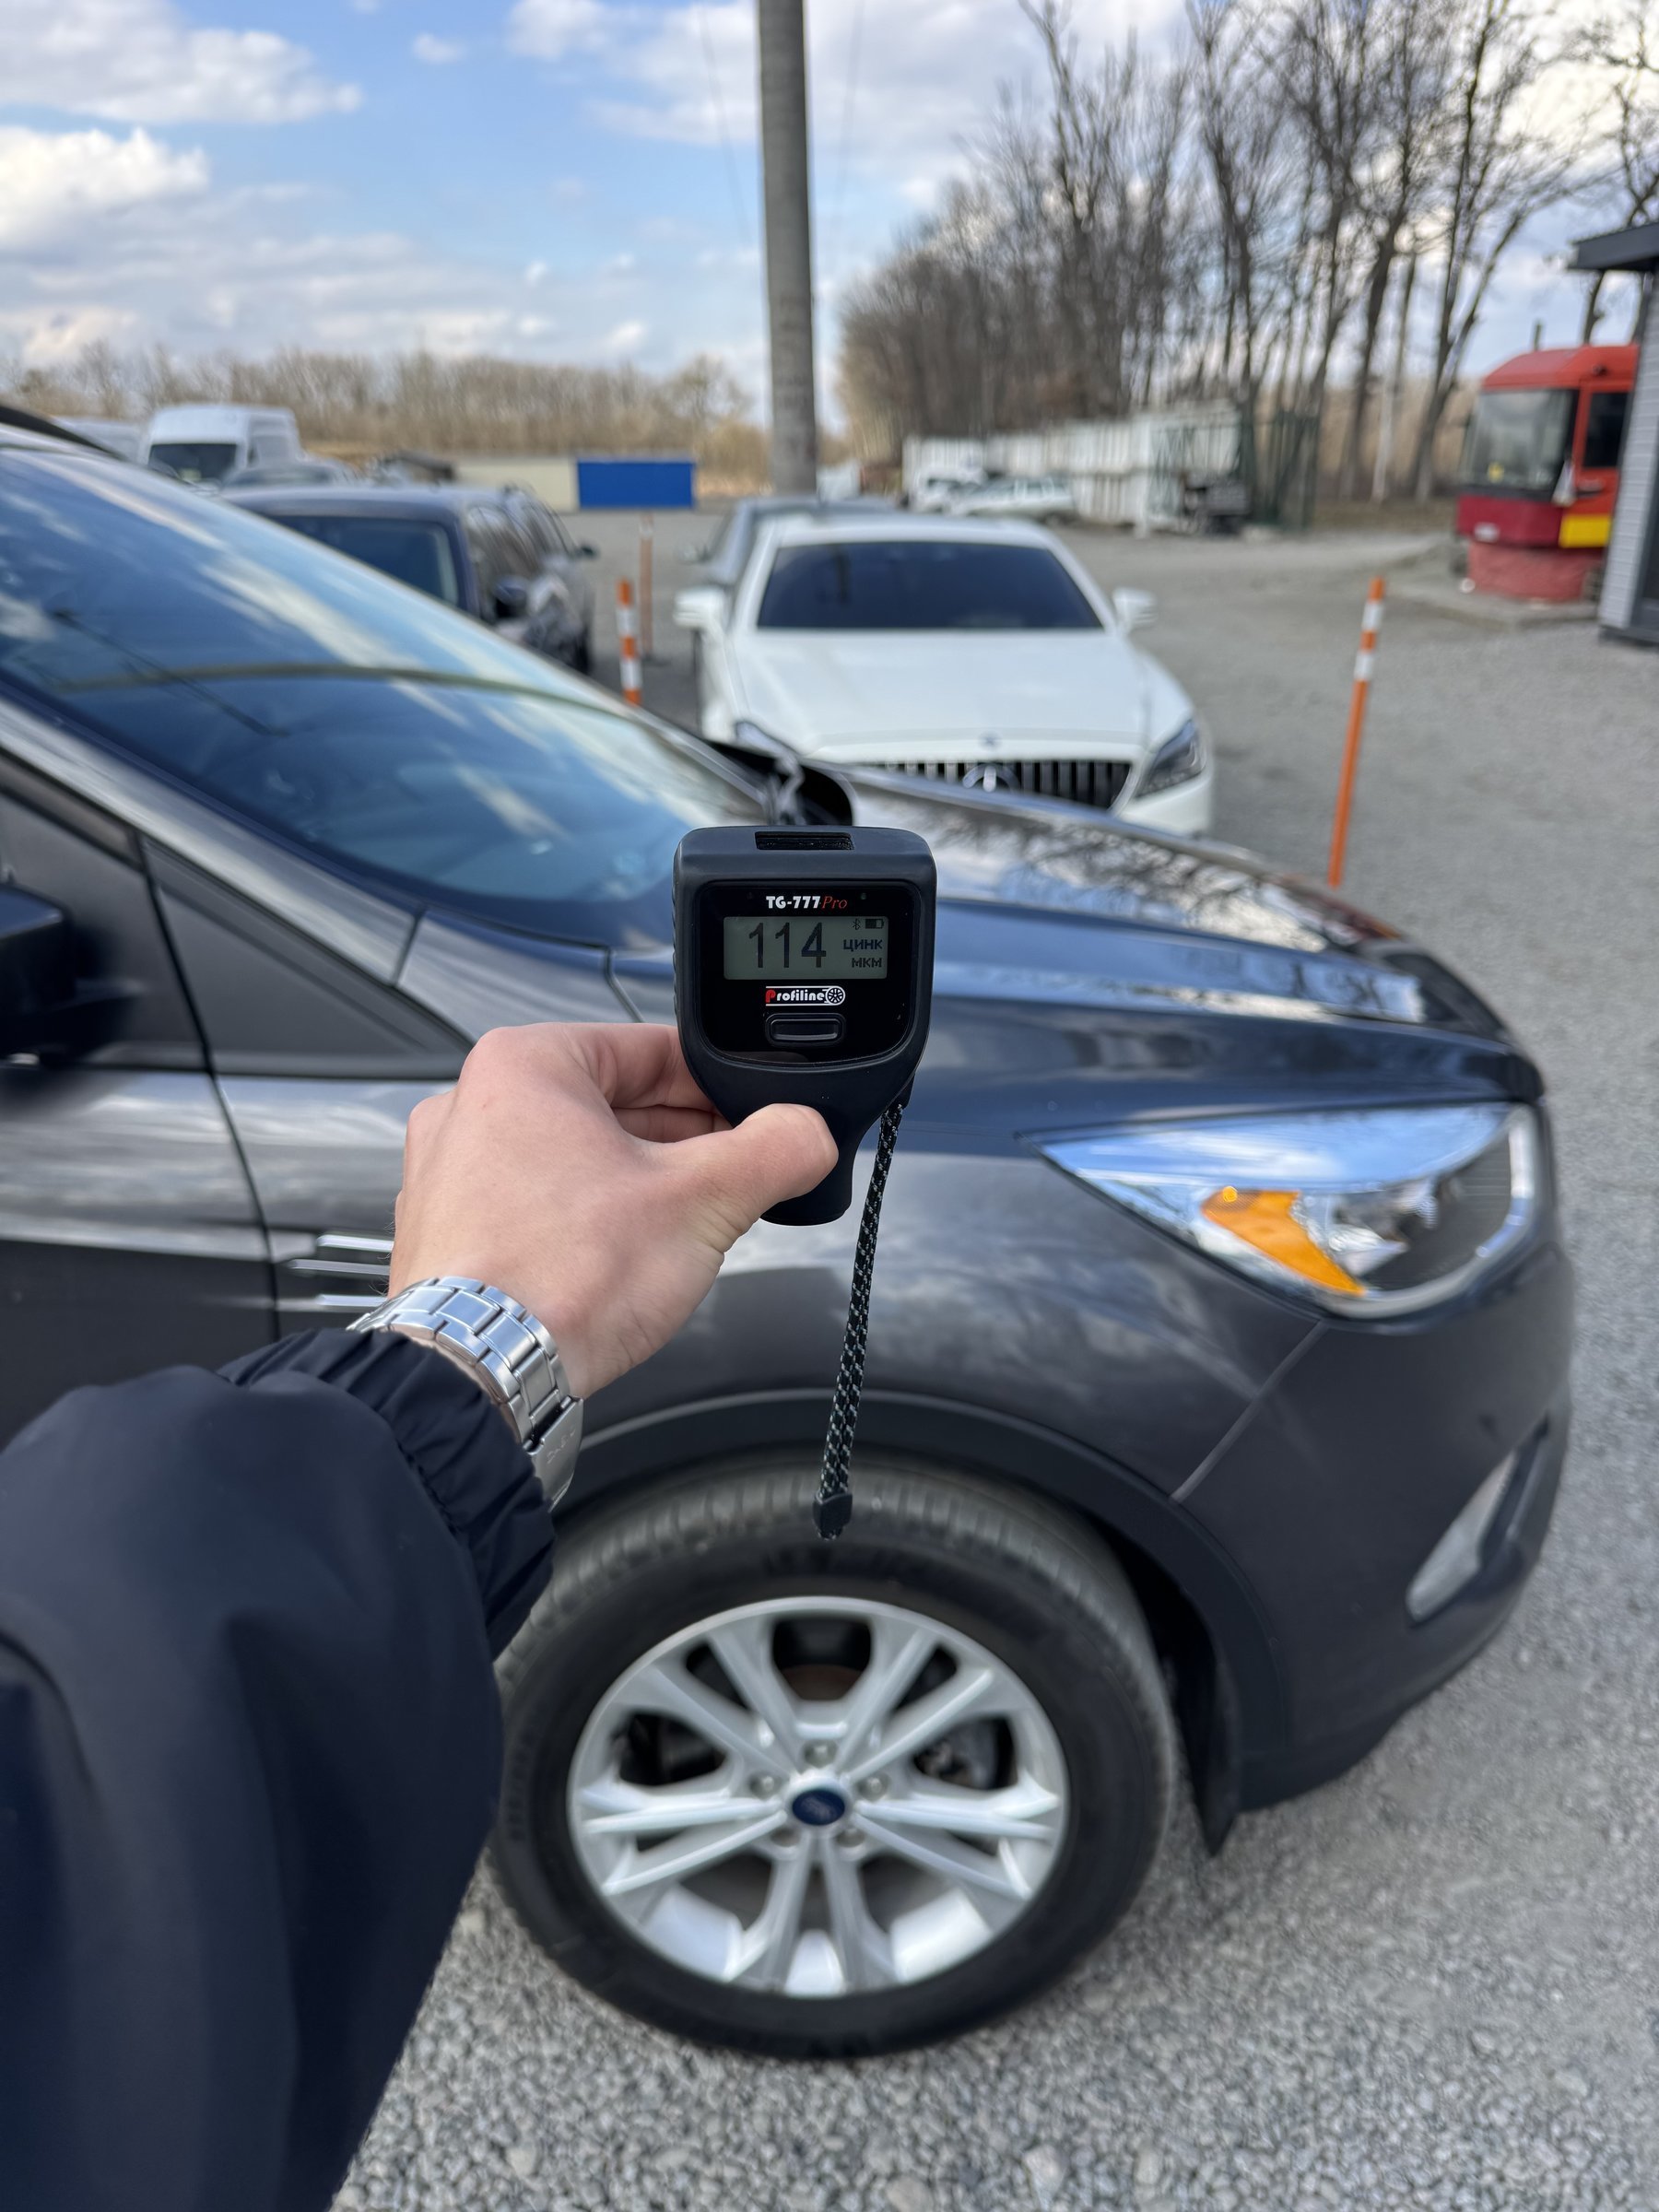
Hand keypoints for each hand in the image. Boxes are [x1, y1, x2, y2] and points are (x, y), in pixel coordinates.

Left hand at [389, 1024, 835, 1397]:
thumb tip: (809, 1132)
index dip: (719, 1085)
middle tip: (734, 1178)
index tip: (755, 1115)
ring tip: (685, 1228)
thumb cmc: (557, 1279)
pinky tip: (625, 1261)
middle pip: (615, 1105)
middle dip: (683, 1142)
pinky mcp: (450, 1232)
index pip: (651, 1049)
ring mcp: (451, 1172)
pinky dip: (589, 1222)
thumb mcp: (702, 1202)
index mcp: (523, 1064)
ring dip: (640, 1184)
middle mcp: (472, 1105)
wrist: (483, 1374)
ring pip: (578, 1158)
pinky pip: (540, 1204)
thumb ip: (775, 1150)